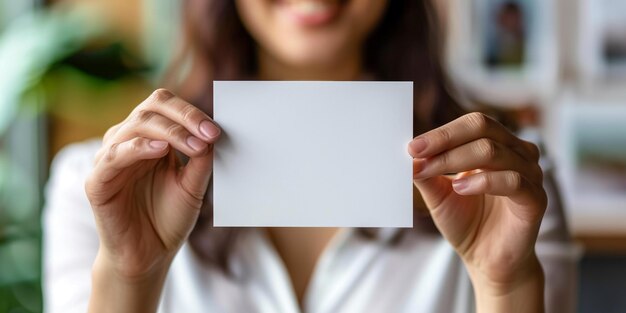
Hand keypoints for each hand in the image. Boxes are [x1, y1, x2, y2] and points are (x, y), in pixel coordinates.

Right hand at [85, 89, 220, 280]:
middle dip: (184, 117)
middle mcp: (127, 141)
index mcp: (149, 138)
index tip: (216, 130)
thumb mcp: (193, 186)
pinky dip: (137, 148)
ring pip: (135, 126)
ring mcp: (110, 158)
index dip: (190, 113)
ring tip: (194, 144)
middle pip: (150, 109)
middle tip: (209, 132)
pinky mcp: (97, 181)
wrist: (149, 255)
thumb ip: (201, 160)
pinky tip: (159, 150)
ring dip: (169, 132)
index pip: (164, 106)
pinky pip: (114, 155)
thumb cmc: (168, 218)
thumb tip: (212, 133)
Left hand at [409, 113, 546, 308]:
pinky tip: (460, 188)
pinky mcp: (535, 199)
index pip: (471, 125)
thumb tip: (408, 155)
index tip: (412, 147)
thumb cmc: (466, 222)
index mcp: (497, 145)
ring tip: (432, 172)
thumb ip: (426, 173)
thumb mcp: (438, 195)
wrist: (487, 260)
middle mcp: (516, 153)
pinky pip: (512, 180)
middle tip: (417, 153)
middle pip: (483, 128)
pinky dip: (483, 181)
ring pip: (494, 152)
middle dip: (445, 139)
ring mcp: (530, 174)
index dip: (441, 133)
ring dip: (456, 159)